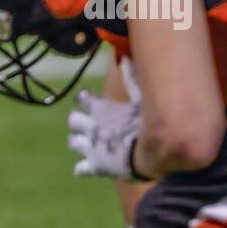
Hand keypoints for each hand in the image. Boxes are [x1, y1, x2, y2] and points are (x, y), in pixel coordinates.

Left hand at [67, 58, 140, 178]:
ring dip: (79, 143)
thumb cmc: (151, 122)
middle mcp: (91, 126)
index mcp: (101, 108)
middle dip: (79, 122)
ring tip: (91, 146)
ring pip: (73, 142)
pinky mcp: (95, 166)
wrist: (153, 153)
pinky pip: (80, 170)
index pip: (81, 98)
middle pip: (72, 120)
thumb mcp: (143, 98)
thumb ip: (132, 79)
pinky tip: (87, 169)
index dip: (83, 100)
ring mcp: (91, 146)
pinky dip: (82, 169)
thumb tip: (126, 57)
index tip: (87, 101)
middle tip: (91, 126)